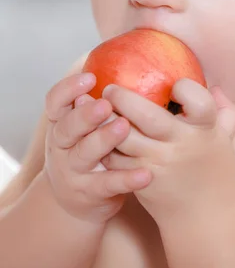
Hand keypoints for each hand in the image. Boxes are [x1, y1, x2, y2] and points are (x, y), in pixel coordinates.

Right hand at [43, 72, 150, 223]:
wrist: (77, 199)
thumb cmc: (89, 149)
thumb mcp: (83, 128)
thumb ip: (96, 103)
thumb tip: (124, 68)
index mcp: (61, 124)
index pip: (55, 102)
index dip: (69, 89)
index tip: (90, 77)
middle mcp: (61, 146)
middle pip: (67, 128)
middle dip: (85, 115)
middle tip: (105, 104)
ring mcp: (72, 171)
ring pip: (85, 154)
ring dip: (103, 139)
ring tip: (124, 127)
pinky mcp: (89, 193)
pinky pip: (108, 184)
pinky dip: (126, 178)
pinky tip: (146, 173)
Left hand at [101, 79, 234, 225]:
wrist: (205, 220)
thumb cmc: (215, 172)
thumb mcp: (224, 139)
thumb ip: (225, 110)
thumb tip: (214, 86)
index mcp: (205, 131)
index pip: (198, 101)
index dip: (185, 88)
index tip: (173, 85)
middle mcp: (181, 146)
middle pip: (148, 116)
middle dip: (124, 97)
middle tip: (110, 89)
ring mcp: (158, 164)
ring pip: (124, 137)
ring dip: (107, 120)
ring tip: (97, 107)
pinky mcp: (140, 180)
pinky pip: (117, 158)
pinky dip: (104, 144)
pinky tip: (99, 133)